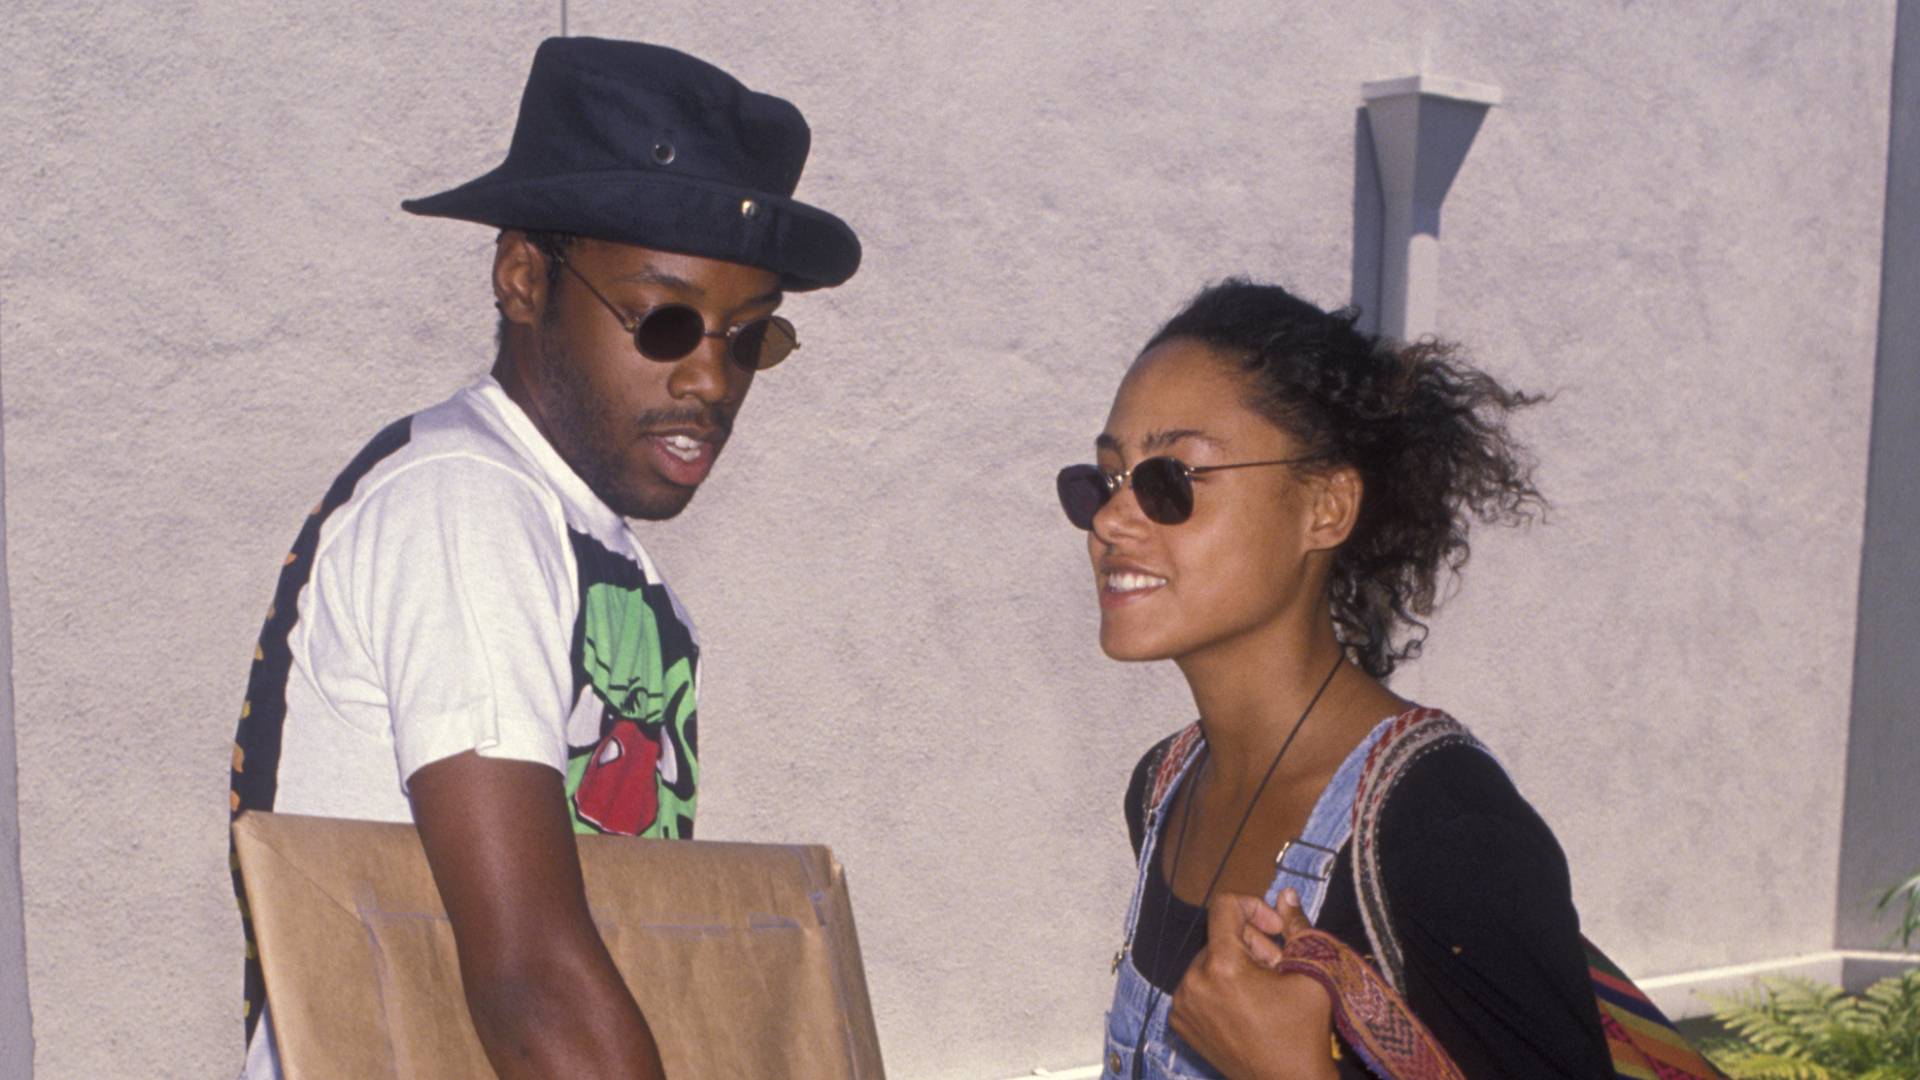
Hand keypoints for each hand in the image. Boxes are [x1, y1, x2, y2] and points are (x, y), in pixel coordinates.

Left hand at [1168, 889, 1336, 1079]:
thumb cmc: (1304, 1032)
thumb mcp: (1310, 973)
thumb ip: (1296, 927)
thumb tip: (1286, 894)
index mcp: (1222, 966)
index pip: (1225, 906)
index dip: (1255, 907)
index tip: (1276, 929)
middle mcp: (1193, 982)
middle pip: (1220, 936)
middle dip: (1253, 944)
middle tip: (1278, 969)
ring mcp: (1183, 1004)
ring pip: (1210, 960)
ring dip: (1237, 966)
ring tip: (1264, 991)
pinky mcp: (1180, 1021)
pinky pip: (1198, 984)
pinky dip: (1220, 986)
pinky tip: (1246, 1007)